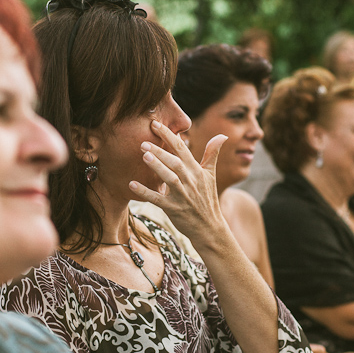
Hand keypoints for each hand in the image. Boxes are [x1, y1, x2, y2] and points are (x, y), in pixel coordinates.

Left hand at [129, 121, 228, 245]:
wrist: (209, 227)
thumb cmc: (207, 199)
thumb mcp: (211, 175)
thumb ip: (212, 154)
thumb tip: (222, 135)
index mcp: (197, 171)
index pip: (182, 149)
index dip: (170, 136)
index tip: (156, 125)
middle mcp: (190, 181)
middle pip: (175, 162)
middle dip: (160, 151)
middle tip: (144, 142)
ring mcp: (182, 196)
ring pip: (169, 178)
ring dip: (157, 167)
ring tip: (144, 156)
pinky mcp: (173, 209)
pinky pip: (157, 199)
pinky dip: (144, 192)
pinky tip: (131, 184)